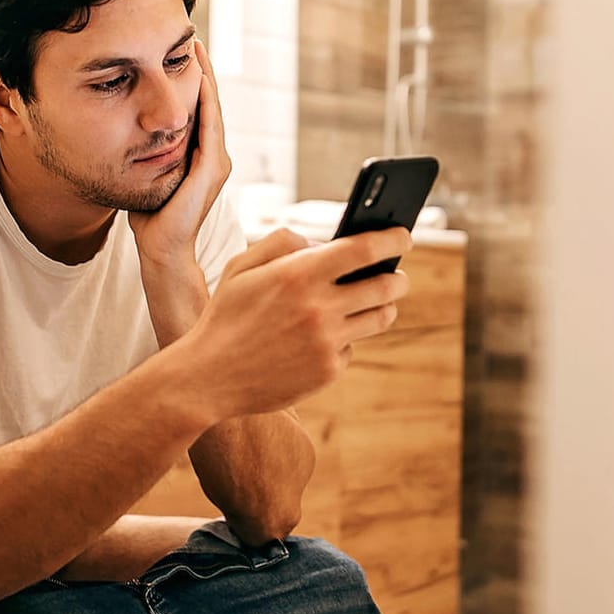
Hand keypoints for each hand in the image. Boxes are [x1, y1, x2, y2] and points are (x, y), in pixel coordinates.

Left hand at [128, 39, 232, 269]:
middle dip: (201, 70)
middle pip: (209, 102)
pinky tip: (198, 77)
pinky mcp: (212, 168)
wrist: (161, 249)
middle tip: (192, 37)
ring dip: (206, 77)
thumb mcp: (146, 173)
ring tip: (197, 47)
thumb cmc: (150, 219)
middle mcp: (215, 156)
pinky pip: (210, 125)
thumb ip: (143, 151)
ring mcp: (217, 162)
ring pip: (212, 108)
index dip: (191, 80)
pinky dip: (205, 99)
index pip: (199, 109)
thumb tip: (121, 129)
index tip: (179, 52)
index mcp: (201, 156)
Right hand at [178, 225, 413, 420]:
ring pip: (380, 318)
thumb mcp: (241, 266)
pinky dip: (342, 340)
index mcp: (298, 274)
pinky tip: (323, 338)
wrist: (209, 378)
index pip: (364, 249)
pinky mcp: (328, 371)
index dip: (393, 238)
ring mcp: (326, 343)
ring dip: (384, 306)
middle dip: (398, 277)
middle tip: (397, 275)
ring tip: (379, 301)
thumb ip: (283, 242)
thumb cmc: (225, 316)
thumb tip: (324, 244)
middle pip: (386, 286)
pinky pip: (350, 348)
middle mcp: (319, 308)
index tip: (404, 235)